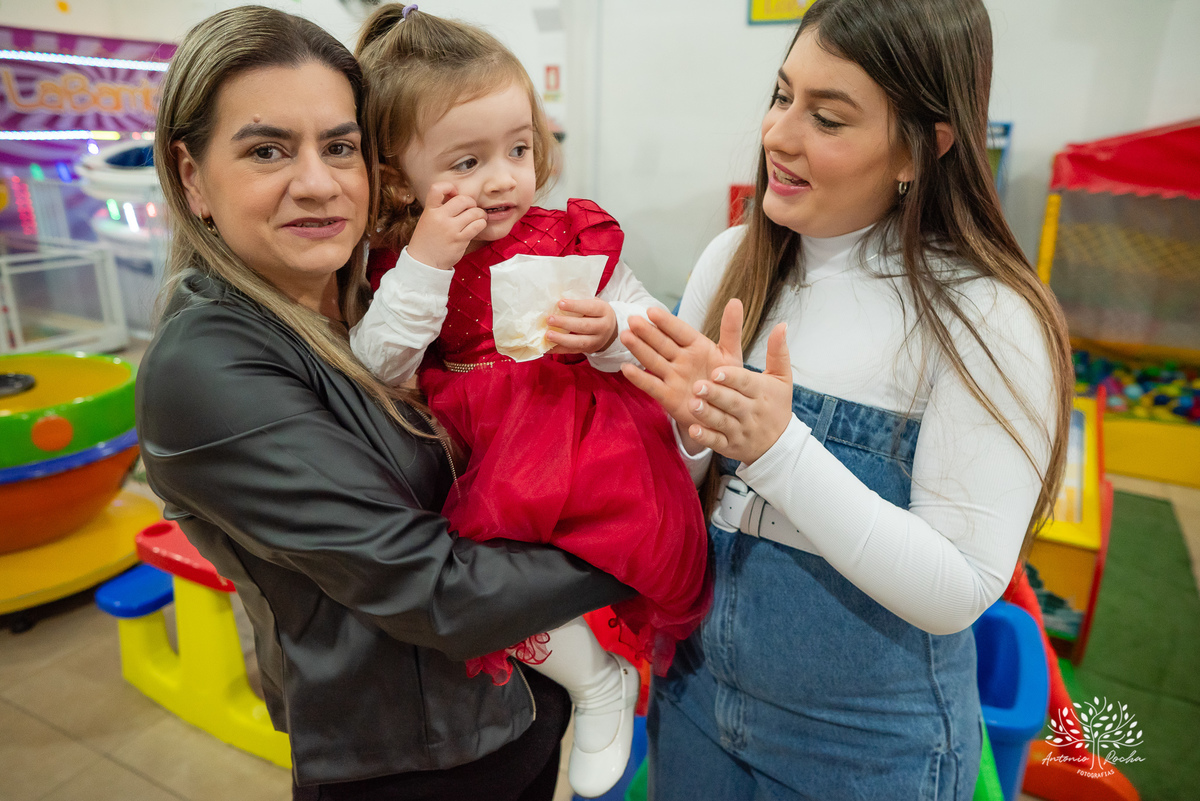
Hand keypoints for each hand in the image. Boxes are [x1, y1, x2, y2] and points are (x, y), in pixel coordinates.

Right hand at [407, 183, 486, 269]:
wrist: (424, 262)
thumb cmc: (427, 240)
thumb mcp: (427, 219)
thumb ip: (439, 208)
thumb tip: (459, 197)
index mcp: (430, 210)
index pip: (437, 188)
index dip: (449, 187)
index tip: (454, 193)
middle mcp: (440, 218)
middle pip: (463, 199)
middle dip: (471, 202)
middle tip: (471, 208)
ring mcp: (451, 229)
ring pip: (474, 212)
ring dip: (480, 214)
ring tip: (478, 217)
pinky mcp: (460, 240)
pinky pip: (477, 226)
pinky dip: (481, 224)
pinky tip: (478, 226)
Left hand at [545, 297, 617, 353]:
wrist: (610, 329)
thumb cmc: (595, 312)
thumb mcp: (593, 303)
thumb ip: (579, 302)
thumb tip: (555, 302)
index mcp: (604, 311)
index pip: (589, 308)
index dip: (574, 306)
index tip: (560, 303)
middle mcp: (603, 327)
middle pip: (584, 326)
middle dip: (565, 323)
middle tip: (550, 319)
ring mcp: (597, 341)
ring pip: (579, 342)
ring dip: (562, 339)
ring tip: (548, 335)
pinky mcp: (589, 350)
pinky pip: (573, 351)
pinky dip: (559, 349)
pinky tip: (548, 348)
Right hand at [619, 300, 744, 448]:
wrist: (725, 413)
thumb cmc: (728, 381)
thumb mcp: (731, 355)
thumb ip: (731, 329)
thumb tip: (735, 301)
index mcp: (696, 346)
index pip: (679, 331)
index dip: (666, 322)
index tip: (651, 311)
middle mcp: (681, 359)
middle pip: (662, 343)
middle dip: (647, 332)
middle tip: (632, 320)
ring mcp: (673, 377)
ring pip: (653, 361)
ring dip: (639, 349)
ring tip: (625, 336)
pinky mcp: (668, 397)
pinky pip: (652, 386)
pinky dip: (639, 378)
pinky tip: (626, 368)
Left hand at [685, 321, 792, 463]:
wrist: (780, 445)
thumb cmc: (776, 404)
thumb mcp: (781, 378)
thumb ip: (778, 352)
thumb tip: (782, 325)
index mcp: (761, 392)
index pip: (746, 383)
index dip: (732, 377)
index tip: (716, 371)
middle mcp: (751, 412)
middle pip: (732, 402)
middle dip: (716, 394)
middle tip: (698, 385)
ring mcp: (740, 431)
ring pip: (722, 422)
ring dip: (707, 414)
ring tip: (692, 404)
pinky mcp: (730, 447)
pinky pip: (717, 442)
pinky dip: (706, 437)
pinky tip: (693, 429)